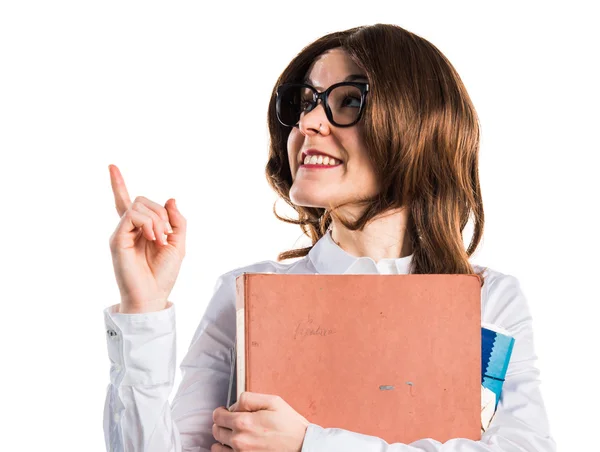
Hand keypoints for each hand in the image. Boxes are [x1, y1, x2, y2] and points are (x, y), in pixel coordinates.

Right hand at [108, 164, 186, 312]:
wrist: (152, 295)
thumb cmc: (164, 273)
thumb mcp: (179, 243)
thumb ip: (177, 220)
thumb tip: (170, 199)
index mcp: (142, 229)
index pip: (129, 202)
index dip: (118, 184)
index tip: (111, 166)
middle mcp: (129, 228)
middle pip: (141, 200)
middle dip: (160, 212)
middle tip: (166, 234)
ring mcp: (121, 232)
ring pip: (139, 204)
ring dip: (157, 220)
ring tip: (160, 240)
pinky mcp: (117, 239)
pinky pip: (132, 216)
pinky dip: (149, 224)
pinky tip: (153, 239)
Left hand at [211, 392, 309, 451]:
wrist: (302, 447)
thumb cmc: (290, 425)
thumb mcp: (273, 401)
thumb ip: (248, 398)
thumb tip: (234, 405)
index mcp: (243, 422)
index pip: (217, 416)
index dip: (222, 411)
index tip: (228, 411)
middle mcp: (239, 440)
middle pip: (216, 430)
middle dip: (223, 423)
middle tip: (235, 422)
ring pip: (217, 446)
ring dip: (224, 439)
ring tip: (237, 435)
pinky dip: (227, 451)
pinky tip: (237, 447)